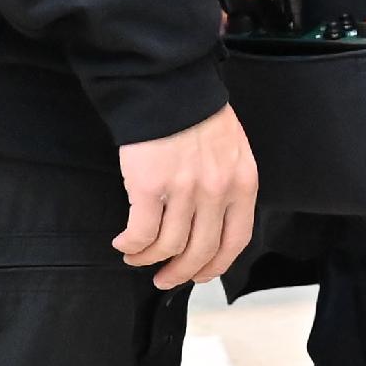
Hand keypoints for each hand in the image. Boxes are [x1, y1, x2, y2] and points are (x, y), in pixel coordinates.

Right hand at [116, 105, 258, 291]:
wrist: (168, 86)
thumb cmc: (196, 114)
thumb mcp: (231, 150)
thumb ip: (227, 183)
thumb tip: (212, 221)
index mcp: (242, 183)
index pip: (236, 240)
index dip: (216, 265)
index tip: (201, 275)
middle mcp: (217, 192)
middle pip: (201, 250)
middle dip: (181, 273)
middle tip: (164, 279)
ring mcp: (184, 191)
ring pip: (168, 246)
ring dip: (149, 259)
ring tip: (136, 258)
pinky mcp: (150, 187)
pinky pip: (141, 232)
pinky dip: (131, 245)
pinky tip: (123, 244)